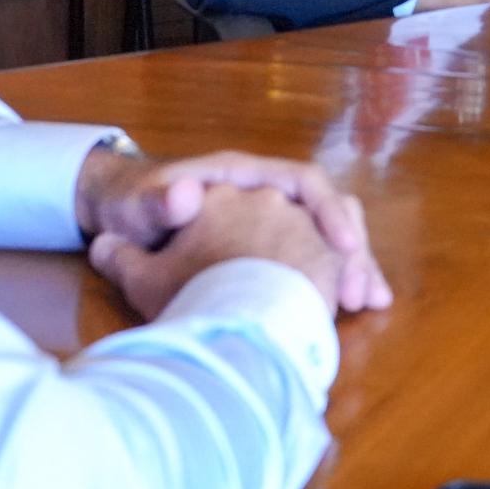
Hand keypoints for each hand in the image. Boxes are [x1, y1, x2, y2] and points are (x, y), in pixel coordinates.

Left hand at [77, 147, 390, 311]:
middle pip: (331, 211)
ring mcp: (276, 221)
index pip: (303, 181)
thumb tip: (185, 195)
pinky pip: (317, 260)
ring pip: (331, 238)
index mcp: (246, 176)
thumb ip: (158, 201)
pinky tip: (346, 312)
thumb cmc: (135, 204)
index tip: (344, 245)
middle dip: (353, 251)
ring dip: (353, 268)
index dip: (327, 210)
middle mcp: (269, 194)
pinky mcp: (275, 251)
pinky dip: (335, 282)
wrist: (124, 219)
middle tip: (360, 295)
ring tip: (365, 304)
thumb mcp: (138, 203)